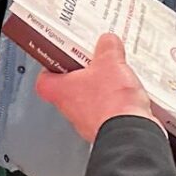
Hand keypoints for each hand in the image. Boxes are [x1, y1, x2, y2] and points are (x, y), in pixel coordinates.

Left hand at [34, 34, 158, 142]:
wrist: (131, 133)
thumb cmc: (111, 104)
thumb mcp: (110, 61)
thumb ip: (107, 47)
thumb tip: (108, 41)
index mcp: (60, 90)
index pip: (44, 79)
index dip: (51, 67)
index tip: (61, 56)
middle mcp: (71, 109)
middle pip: (70, 87)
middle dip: (84, 74)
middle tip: (94, 61)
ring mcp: (88, 121)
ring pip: (90, 99)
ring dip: (102, 88)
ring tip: (116, 75)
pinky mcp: (107, 128)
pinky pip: (109, 111)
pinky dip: (117, 102)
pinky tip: (129, 93)